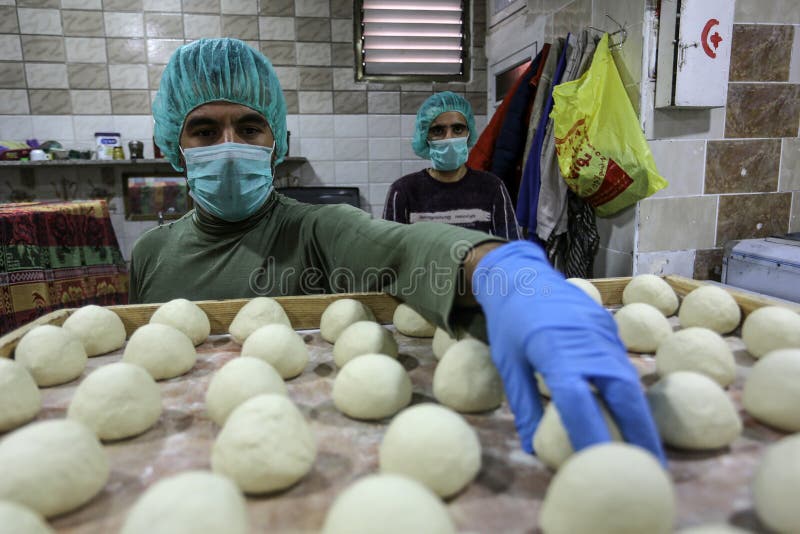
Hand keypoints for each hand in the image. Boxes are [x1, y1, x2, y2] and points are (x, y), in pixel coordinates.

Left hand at [472, 241, 664, 463]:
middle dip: (639, 431)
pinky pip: (623, 364)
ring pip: (629, 379)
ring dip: (641, 415)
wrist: (521, 275)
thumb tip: (532, 447)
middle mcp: (585, 341)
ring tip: (647, 450)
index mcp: (553, 350)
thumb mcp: (508, 363)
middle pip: (621, 391)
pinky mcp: (609, 327)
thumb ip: (524, 405)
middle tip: (650, 467)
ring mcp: (602, 331)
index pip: (576, 400)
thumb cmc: (508, 322)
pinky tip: (634, 416)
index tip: (598, 465)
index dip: (589, 433)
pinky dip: (631, 393)